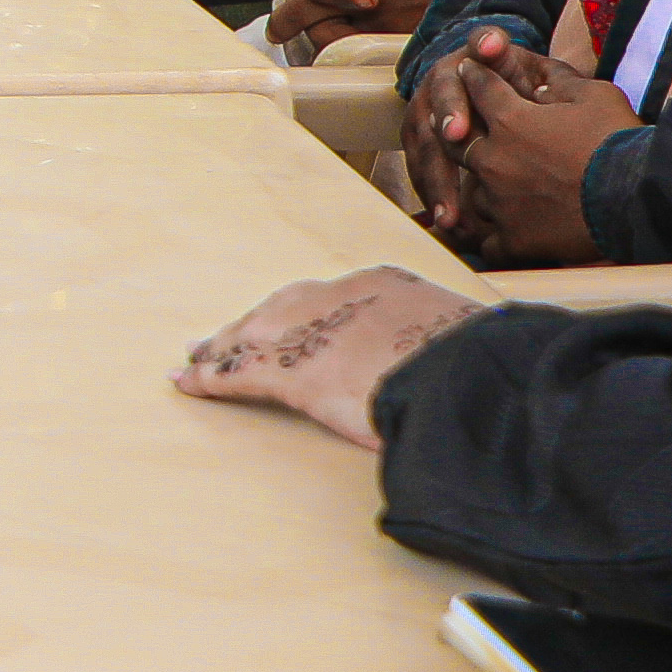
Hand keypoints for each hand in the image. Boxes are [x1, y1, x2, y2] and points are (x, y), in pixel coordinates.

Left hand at [171, 269, 479, 446]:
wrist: (469, 374)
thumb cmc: (483, 368)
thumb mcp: (470, 348)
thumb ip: (451, 354)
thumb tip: (469, 375)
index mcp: (388, 286)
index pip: (333, 297)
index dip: (304, 311)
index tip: (292, 321)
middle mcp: (341, 296)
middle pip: (282, 305)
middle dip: (253, 321)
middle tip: (224, 335)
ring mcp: (311, 329)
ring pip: (251, 333)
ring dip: (223, 346)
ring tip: (196, 360)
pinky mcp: (290, 370)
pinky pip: (238, 370)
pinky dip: (211, 377)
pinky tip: (188, 384)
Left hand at [413, 32, 638, 264]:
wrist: (636, 196)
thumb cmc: (617, 140)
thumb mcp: (595, 95)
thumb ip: (561, 84)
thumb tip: (542, 84)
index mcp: (511, 120)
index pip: (481, 89)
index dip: (476, 76)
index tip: (469, 70)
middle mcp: (494, 160)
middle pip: (456, 141)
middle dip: (457, 128)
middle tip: (457, 125)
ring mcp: (500, 203)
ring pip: (472, 193)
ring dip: (481, 186)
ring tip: (491, 186)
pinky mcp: (514, 239)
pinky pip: (488, 240)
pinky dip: (494, 236)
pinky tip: (502, 233)